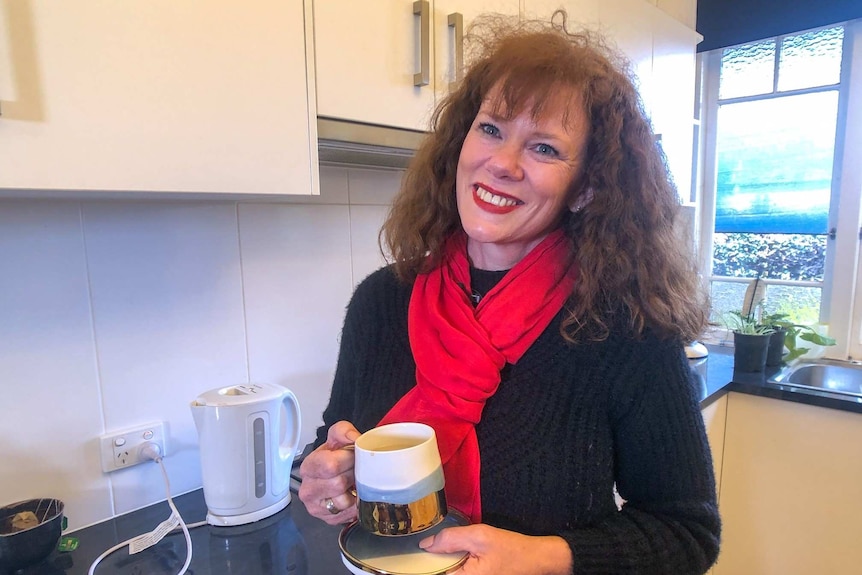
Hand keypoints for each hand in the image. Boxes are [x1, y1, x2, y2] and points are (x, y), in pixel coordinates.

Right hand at [298, 421, 360, 524]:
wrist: (335, 473)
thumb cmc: (335, 457)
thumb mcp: (337, 437)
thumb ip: (344, 431)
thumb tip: (355, 439)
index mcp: (308, 467)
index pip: (330, 465)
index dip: (348, 459)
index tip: (354, 455)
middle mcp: (308, 489)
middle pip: (338, 483)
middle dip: (353, 474)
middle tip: (357, 469)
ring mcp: (317, 507)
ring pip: (344, 501)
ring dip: (355, 491)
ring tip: (355, 482)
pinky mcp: (328, 520)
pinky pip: (349, 514)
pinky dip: (356, 504)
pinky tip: (354, 494)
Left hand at [419, 524, 572, 574]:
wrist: (538, 560)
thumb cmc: (512, 549)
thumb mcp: (481, 537)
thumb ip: (451, 539)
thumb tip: (425, 544)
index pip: (432, 574)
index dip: (419, 565)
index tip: (408, 557)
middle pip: (439, 574)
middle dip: (431, 563)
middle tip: (422, 549)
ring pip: (448, 573)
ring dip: (441, 564)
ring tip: (436, 550)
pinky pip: (457, 573)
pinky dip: (452, 565)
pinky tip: (452, 555)